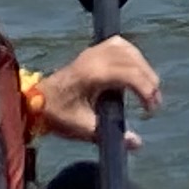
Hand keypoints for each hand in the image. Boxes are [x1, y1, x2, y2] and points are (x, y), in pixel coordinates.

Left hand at [33, 36, 158, 140]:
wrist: (35, 101)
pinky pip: (120, 45)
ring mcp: (93, 52)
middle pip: (134, 61)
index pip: (130, 74)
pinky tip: (137, 69)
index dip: (146, 90)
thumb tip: (136, 143)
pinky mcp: (92, 51)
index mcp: (92, 74)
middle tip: (153, 103)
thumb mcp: (82, 128)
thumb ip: (110, 134)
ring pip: (129, 50)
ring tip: (148, 88)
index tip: (150, 110)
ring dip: (143, 67)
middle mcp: (94, 58)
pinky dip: (133, 55)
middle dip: (149, 81)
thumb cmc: (58, 115)